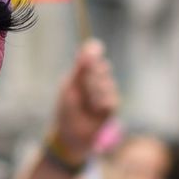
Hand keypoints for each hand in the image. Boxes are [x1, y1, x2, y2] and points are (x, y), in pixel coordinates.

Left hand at [48, 39, 116, 163]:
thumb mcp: (71, 85)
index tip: (96, 50)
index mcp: (83, 74)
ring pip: (108, 84)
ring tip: (86, 103)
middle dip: (92, 76)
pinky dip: (102, 103)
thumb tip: (92, 44)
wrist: (69, 134)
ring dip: (96, 93)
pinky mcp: (111, 108)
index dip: (94, 54)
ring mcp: (105, 94)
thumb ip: (82, 66)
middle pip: (103, 68)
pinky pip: (112, 99)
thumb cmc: (66, 109)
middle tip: (82, 88)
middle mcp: (96, 81)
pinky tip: (94, 110)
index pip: (93, 57)